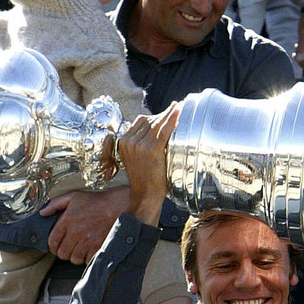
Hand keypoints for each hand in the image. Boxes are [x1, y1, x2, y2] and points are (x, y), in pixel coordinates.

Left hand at [41, 181, 130, 260]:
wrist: (117, 205)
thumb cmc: (96, 201)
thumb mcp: (73, 197)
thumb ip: (55, 204)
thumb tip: (42, 213)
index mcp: (67, 220)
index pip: (52, 241)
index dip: (52, 246)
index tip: (55, 246)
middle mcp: (76, 233)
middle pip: (62, 253)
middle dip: (63, 252)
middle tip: (67, 249)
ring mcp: (87, 241)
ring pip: (74, 259)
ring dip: (75, 256)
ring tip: (78, 250)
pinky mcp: (98, 247)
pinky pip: (87, 260)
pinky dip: (87, 258)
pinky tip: (88, 251)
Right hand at [112, 106, 178, 228]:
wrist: (145, 195)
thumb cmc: (145, 178)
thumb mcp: (135, 159)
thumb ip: (139, 144)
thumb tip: (154, 131)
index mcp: (124, 142)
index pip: (140, 121)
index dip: (154, 116)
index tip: (165, 112)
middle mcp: (130, 142)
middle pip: (149, 120)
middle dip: (163, 114)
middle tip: (177, 108)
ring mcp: (140, 146)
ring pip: (157, 123)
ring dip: (169, 114)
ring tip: (180, 108)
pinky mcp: (151, 150)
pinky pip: (163, 130)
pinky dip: (172, 118)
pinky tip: (179, 111)